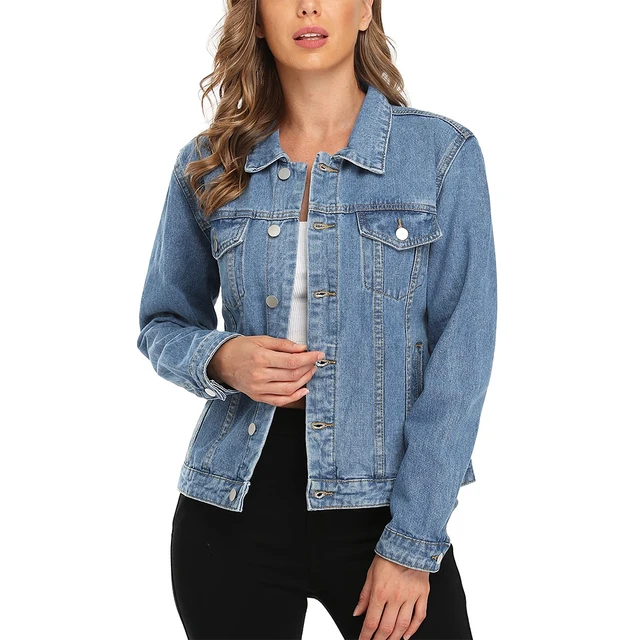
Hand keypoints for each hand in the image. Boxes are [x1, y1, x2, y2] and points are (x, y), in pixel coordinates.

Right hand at [207, 335, 323, 405]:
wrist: (220, 363)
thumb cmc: (241, 349)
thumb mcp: (261, 340)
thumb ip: (283, 344)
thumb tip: (302, 348)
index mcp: (261, 359)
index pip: (292, 361)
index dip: (309, 358)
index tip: (319, 354)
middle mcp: (259, 376)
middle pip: (292, 375)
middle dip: (308, 368)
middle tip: (314, 362)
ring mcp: (258, 389)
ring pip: (289, 388)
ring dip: (305, 381)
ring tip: (310, 372)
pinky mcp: (257, 397)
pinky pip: (280, 401)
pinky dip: (294, 397)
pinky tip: (304, 389)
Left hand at [353, 554, 429, 639]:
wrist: (408, 543)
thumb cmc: (388, 556)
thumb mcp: (371, 574)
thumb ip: (364, 595)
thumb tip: (357, 612)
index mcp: (380, 591)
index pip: (371, 621)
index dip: (366, 635)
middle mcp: (396, 596)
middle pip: (386, 627)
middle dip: (379, 639)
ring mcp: (411, 596)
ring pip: (402, 625)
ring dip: (394, 637)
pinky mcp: (423, 594)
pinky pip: (419, 616)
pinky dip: (413, 629)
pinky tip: (407, 635)